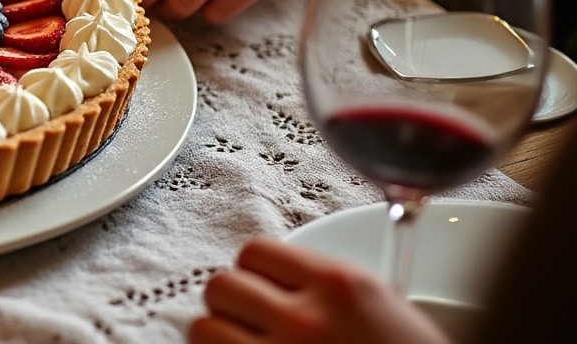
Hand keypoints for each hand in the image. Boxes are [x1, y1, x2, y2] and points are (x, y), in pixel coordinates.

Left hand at [189, 237, 452, 343]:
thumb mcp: (382, 304)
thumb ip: (326, 284)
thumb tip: (271, 276)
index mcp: (339, 284)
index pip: (255, 251)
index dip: (254, 272)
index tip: (261, 288)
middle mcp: (306, 319)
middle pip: (221, 285)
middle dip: (231, 303)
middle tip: (249, 321)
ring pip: (203, 328)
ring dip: (218, 336)